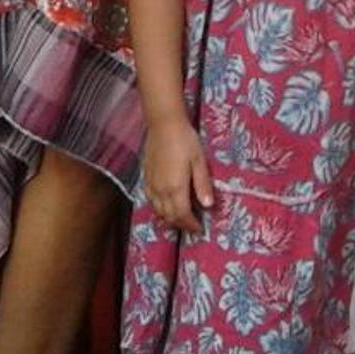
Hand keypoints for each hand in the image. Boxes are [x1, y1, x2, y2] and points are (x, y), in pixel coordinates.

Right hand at [142, 113, 212, 234]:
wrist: (163, 124)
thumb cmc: (185, 140)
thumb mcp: (199, 161)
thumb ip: (202, 185)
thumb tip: (208, 206)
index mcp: (176, 188)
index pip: (183, 215)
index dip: (191, 225)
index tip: (199, 229)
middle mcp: (161, 191)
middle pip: (169, 216)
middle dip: (181, 224)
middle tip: (192, 225)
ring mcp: (151, 185)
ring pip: (158, 211)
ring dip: (170, 218)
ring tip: (181, 218)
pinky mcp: (145, 178)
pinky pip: (151, 201)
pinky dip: (159, 208)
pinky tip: (166, 204)